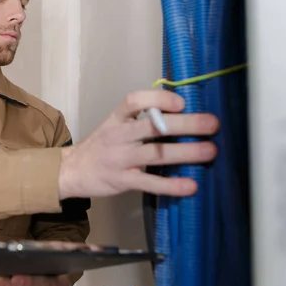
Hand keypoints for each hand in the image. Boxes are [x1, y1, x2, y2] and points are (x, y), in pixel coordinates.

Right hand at [59, 89, 219, 198]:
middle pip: (152, 127)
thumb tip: (180, 111)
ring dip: (185, 152)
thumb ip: (139, 118)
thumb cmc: (101, 146)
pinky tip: (191, 186)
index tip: (181, 103)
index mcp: (116, 119)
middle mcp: (118, 136)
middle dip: (185, 124)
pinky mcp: (122, 181)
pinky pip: (149, 183)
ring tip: (210, 151)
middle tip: (212, 124)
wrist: (73, 171)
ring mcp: (120, 159)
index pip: (134, 101)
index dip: (159, 99)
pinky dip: (171, 185)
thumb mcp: (114, 125)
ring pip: (155, 154)